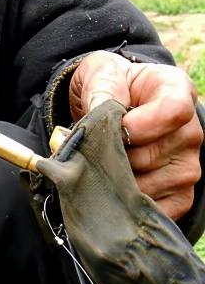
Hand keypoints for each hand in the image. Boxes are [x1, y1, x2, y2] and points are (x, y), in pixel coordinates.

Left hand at [70, 50, 202, 220]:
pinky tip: (112, 182)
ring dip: (116, 178)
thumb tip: (94, 123)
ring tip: (100, 159)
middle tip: (93, 144)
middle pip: (153, 154)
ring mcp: (189, 165)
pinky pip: (154, 208)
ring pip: (149, 184)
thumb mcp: (103, 74)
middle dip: (115, 153)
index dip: (143, 124)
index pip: (174, 112)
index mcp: (177, 91)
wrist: (115, 104)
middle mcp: (190, 131)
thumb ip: (101, 94)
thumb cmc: (112, 85)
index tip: (119, 124)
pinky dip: (127, 201)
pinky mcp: (181, 195)